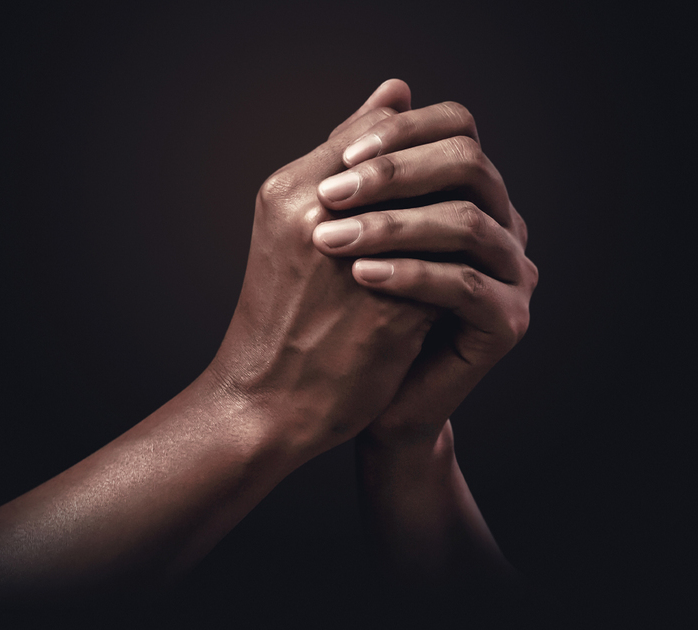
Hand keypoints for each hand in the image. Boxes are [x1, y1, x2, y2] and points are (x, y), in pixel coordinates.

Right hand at [207, 79, 436, 458]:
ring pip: (441, 211)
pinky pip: (450, 266)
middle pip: (415, 165)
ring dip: (459, 219)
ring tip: (462, 236)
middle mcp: (320, 216)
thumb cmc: (280, 312)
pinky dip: (461, 266)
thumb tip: (397, 91)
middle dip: (445, 178)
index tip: (430, 172)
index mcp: (290, 190)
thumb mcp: (292, 224)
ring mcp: (358, 260)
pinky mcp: (395, 308)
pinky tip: (462, 276)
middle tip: (460, 198)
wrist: (265, 399)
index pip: (375, 132)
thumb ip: (340, 159)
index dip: (413, 148)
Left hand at [312, 93, 537, 442]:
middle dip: (394, 173)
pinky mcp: (507, 322)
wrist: (352, 394)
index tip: (340, 156)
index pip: (455, 131)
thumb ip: (370, 164)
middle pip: (470, 166)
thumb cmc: (345, 307)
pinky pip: (464, 286)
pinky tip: (360, 275)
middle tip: (331, 192)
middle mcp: (500, 223)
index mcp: (467, 192)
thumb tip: (391, 88)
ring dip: (392, 225)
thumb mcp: (352, 225)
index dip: (400, 134)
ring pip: (467, 223)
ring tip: (329, 239)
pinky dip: (409, 274)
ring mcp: (510, 272)